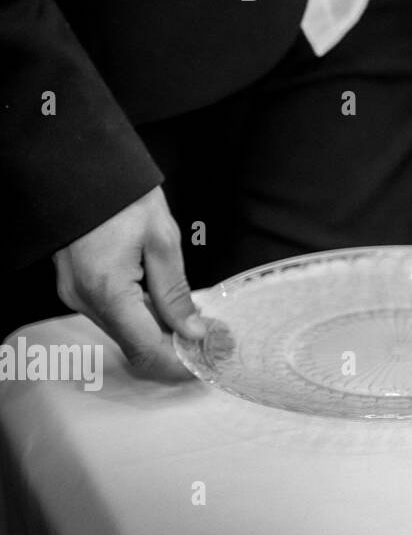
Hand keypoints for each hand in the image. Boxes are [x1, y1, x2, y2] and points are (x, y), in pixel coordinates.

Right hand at [52, 186, 205, 380]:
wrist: (83, 172)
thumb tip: (192, 330)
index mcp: (107, 290)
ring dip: (159, 334)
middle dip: (174, 349)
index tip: (208, 361)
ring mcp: (76, 295)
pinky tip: (167, 308)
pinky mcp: (77, 287)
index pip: (146, 349)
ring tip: (196, 324)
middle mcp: (85, 300)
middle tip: (212, 341)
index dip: (179, 363)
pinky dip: (141, 318)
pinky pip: (114, 315)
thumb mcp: (162, 240)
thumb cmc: (123, 197)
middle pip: (134, 345)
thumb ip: (175, 292)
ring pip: (124, 332)